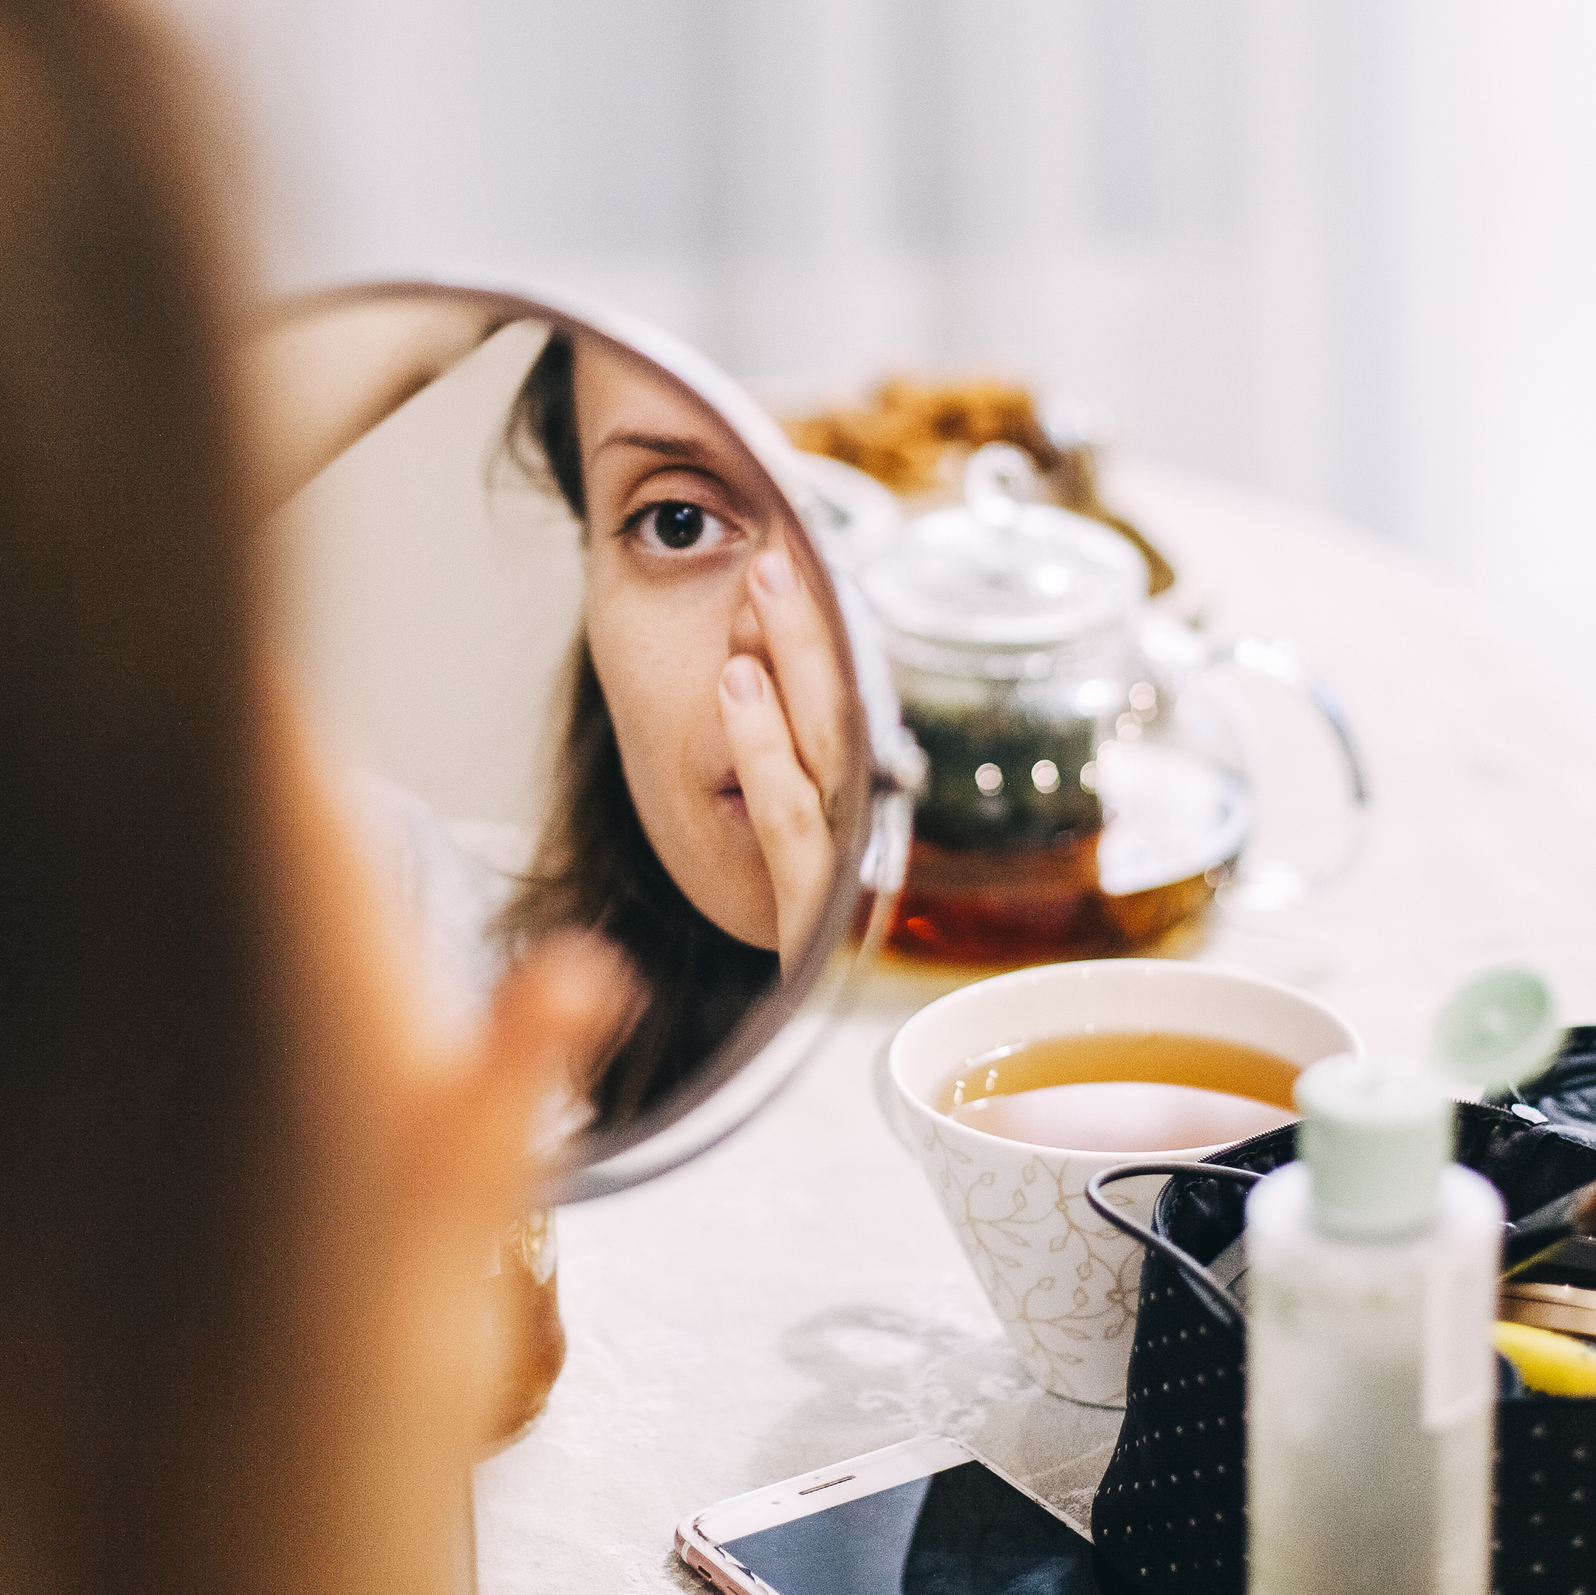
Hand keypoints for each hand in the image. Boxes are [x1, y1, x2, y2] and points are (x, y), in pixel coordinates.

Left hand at [718, 548, 848, 965]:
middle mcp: (859, 831)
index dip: (825, 630)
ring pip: (824, 747)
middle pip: (845, 710)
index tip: (796, 549)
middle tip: (784, 546)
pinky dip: (762, 746)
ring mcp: (839, 872)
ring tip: (760, 594)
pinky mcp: (805, 915)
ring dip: (796, 663)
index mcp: (852, 805)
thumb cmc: (754, 925)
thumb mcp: (752, 821)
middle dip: (813, 627)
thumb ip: (761, 744)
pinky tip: (736, 687)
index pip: (846, 703)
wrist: (765, 1047)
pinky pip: (786, 819)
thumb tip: (739, 632)